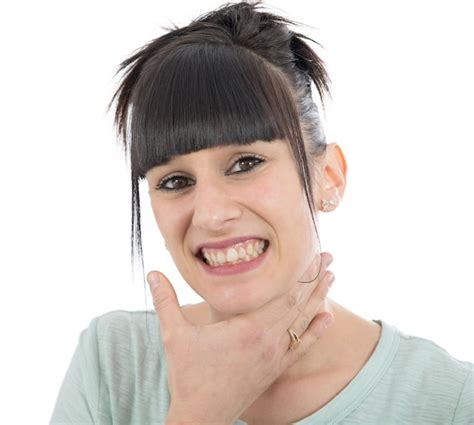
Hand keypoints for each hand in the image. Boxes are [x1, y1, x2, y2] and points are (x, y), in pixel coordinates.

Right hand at [147, 252, 334, 424]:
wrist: (202, 417)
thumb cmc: (188, 376)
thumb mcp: (173, 335)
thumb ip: (164, 301)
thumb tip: (152, 272)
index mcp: (247, 329)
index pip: (282, 296)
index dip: (299, 275)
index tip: (312, 254)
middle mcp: (267, 341)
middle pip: (298, 304)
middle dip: (315, 279)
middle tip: (330, 256)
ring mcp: (274, 357)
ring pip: (304, 323)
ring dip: (319, 298)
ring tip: (333, 278)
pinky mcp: (275, 369)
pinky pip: (301, 346)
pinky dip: (316, 331)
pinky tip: (327, 318)